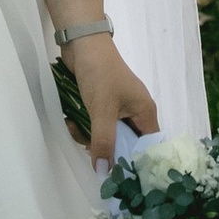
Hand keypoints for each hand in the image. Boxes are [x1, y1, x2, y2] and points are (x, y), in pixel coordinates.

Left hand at [63, 34, 157, 164]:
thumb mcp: (102, 110)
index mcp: (145, 112)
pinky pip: (96, 124)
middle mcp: (135, 111)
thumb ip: (103, 142)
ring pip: (107, 135)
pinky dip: (83, 125)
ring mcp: (117, 107)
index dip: (136, 162)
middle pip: (125, 143)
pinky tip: (71, 119)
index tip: (120, 175)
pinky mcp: (102, 103)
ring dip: (89, 136)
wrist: (81, 43)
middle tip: (89, 148)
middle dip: (105, 148)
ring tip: (75, 128)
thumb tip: (103, 172)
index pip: (148, 146)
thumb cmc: (100, 73)